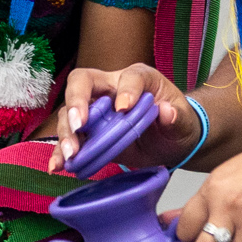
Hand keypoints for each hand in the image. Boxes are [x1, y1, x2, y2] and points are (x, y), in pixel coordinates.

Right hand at [50, 64, 193, 171]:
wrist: (171, 142)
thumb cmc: (177, 123)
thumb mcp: (184, 120)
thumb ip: (177, 116)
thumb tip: (166, 112)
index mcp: (138, 78)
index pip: (128, 77)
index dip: (125, 90)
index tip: (124, 109)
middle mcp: (111, 89)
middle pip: (83, 84)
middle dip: (77, 103)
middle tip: (81, 126)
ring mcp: (96, 112)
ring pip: (70, 113)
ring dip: (67, 133)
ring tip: (70, 154)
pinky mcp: (90, 135)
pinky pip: (71, 139)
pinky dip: (60, 152)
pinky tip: (56, 165)